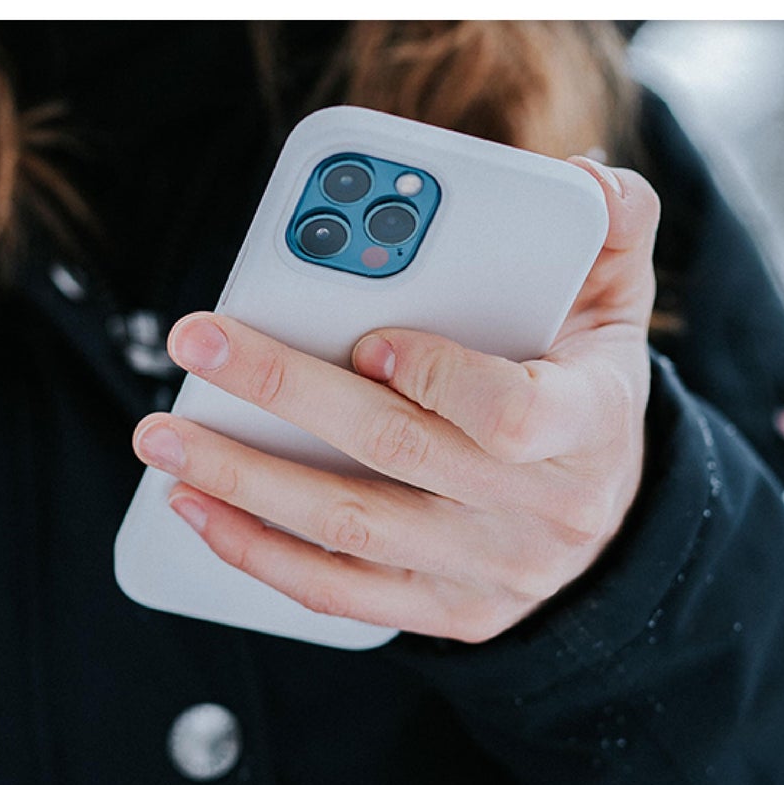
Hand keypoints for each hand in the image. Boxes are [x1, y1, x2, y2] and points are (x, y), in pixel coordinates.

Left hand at [131, 158, 659, 642]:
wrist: (606, 522)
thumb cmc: (587, 391)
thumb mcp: (619, 306)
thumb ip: (612, 227)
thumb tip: (580, 172)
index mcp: (590, 424)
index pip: (514, 414)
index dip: (437, 378)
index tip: (367, 338)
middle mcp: (542, 511)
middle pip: (398, 455)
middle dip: (286, 393)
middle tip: (195, 344)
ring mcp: (491, 572)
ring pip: (352, 529)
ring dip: (245, 483)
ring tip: (164, 435)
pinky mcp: (445, 612)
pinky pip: (341, 592)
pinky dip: (260, 553)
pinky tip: (198, 507)